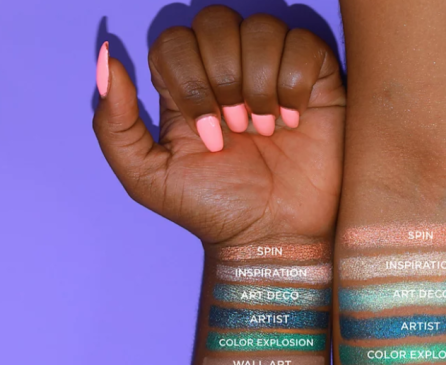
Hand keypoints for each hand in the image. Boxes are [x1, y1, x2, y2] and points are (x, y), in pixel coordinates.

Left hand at [93, 5, 344, 243]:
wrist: (274, 240)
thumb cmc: (217, 214)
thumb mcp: (148, 179)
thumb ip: (114, 125)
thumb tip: (108, 57)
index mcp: (188, 86)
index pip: (175, 40)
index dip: (189, 79)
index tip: (209, 135)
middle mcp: (230, 71)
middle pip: (215, 21)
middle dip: (224, 78)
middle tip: (238, 131)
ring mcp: (273, 72)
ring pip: (260, 28)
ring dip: (260, 84)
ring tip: (268, 131)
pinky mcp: (316, 82)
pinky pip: (303, 45)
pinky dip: (294, 83)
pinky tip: (294, 121)